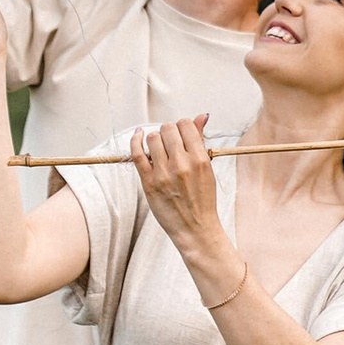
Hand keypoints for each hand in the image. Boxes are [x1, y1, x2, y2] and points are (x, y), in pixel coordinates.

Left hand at [131, 116, 233, 285]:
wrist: (196, 228)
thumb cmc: (203, 199)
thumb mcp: (207, 169)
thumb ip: (200, 141)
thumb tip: (201, 116)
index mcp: (200, 159)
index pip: (185, 125)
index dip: (182, 126)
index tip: (181, 135)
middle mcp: (181, 164)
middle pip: (168, 129)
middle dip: (168, 132)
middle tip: (170, 143)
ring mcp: (163, 173)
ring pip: (153, 138)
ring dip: (155, 139)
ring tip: (159, 149)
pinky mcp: (149, 182)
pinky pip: (137, 153)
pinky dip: (135, 141)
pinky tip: (138, 136)